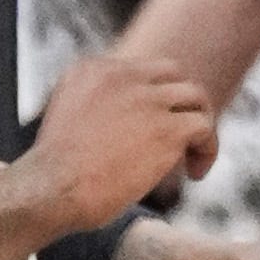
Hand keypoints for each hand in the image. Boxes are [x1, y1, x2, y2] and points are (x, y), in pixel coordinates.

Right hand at [27, 45, 222, 226]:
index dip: (151, 102)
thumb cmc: (52, 176)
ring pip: (195, 96)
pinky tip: (194, 173)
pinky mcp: (166, 128)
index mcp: (91, 69)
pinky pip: (204, 126)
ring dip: (199, 125)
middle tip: (179, 139)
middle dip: (180, 105)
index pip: (139, 72)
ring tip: (192, 157)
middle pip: (172, 74)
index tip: (147, 133)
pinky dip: (207, 149)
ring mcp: (146, 99)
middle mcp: (121, 75)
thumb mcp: (65, 123)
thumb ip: (92, 112)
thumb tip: (122, 132)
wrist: (52, 189)